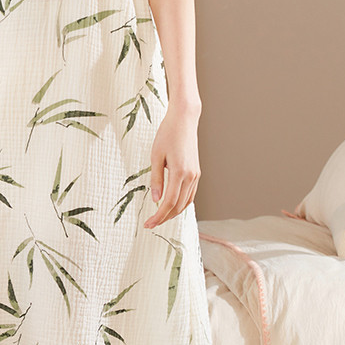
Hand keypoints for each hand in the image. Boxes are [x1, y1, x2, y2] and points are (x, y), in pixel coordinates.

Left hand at [144, 103, 200, 228]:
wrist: (184, 120)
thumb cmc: (167, 134)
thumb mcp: (156, 156)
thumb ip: (156, 179)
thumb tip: (155, 200)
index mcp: (179, 173)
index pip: (168, 203)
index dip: (158, 216)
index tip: (148, 224)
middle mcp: (191, 176)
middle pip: (178, 206)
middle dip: (164, 218)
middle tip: (151, 224)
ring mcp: (195, 175)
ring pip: (186, 202)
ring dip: (173, 212)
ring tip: (159, 217)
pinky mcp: (196, 172)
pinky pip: (190, 194)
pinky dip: (181, 203)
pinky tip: (172, 205)